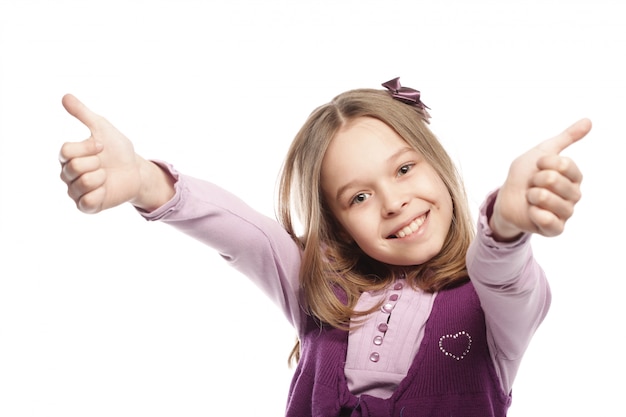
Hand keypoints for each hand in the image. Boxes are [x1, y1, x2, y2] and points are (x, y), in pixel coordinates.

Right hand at [59, 94, 173, 212]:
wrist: (136, 170)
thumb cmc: (117, 150)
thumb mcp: (102, 128)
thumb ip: (83, 114)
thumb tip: (65, 96)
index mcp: (68, 156)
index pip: (66, 150)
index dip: (88, 147)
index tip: (102, 146)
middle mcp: (67, 174)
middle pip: (73, 167)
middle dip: (96, 162)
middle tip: (104, 164)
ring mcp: (76, 191)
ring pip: (81, 184)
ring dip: (100, 177)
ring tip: (106, 176)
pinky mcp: (87, 206)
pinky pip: (86, 202)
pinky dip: (99, 194)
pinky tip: (105, 189)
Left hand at [490, 118, 591, 239]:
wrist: (506, 198)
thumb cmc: (525, 175)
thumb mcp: (542, 152)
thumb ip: (566, 138)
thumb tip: (589, 120)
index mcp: (574, 176)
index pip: (564, 164)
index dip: (544, 163)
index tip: (537, 166)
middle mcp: (574, 194)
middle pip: (554, 181)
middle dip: (535, 180)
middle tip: (532, 185)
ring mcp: (566, 213)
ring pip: (549, 200)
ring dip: (532, 196)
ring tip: (530, 197)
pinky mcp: (555, 229)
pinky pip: (550, 222)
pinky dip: (535, 214)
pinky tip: (532, 211)